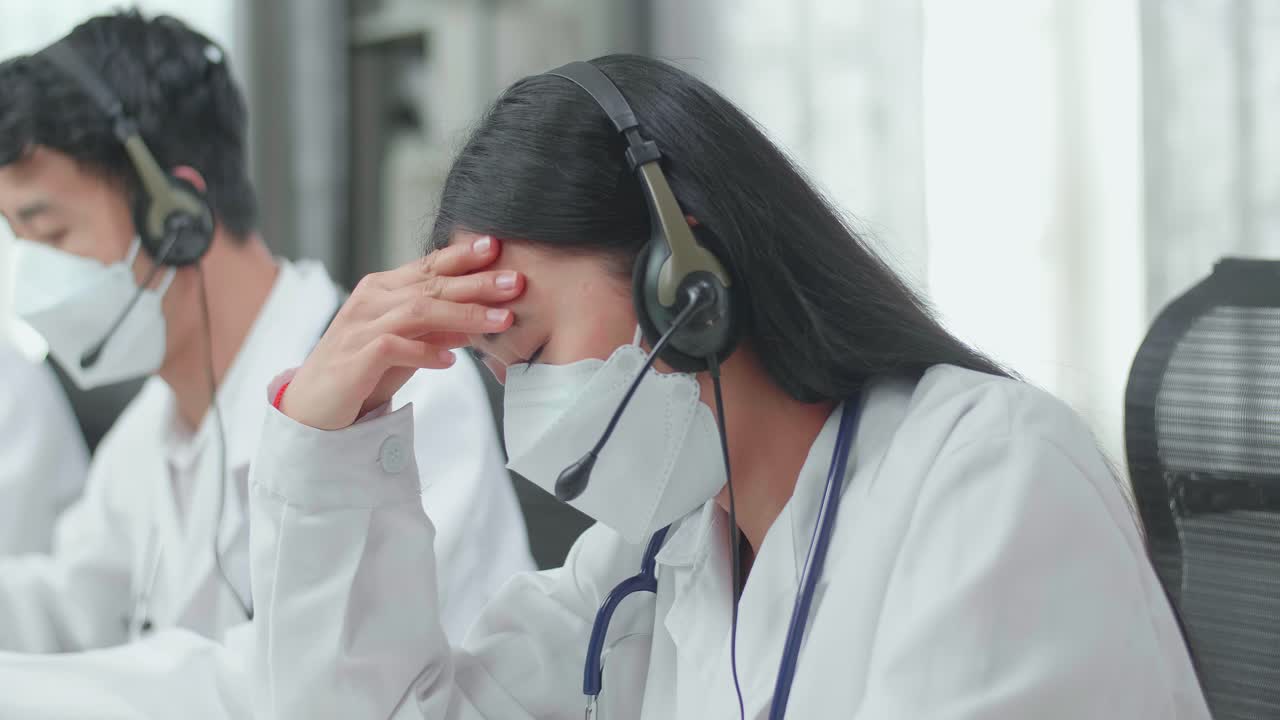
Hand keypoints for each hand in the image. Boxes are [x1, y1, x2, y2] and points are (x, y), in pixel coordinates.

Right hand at [281, 235, 520, 429]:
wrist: (314, 407)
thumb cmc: (363, 372)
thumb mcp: (408, 345)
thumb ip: (438, 328)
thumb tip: (480, 318)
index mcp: (381, 289)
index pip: (427, 266)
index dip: (462, 255)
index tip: (497, 246)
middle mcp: (370, 301)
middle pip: (431, 285)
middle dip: (477, 283)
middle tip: (516, 282)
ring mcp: (360, 328)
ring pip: (418, 311)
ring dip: (464, 315)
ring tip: (501, 321)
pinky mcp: (354, 359)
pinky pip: (394, 347)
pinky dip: (425, 352)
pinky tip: (451, 360)